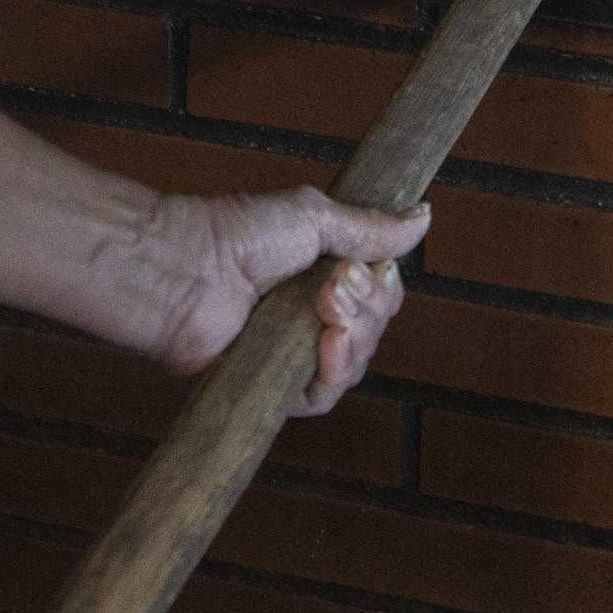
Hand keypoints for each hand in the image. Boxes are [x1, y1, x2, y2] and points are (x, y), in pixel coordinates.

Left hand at [137, 189, 430, 414]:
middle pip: (374, 329)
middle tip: (336, 284)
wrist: (190, 270)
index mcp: (321, 276)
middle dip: (368, 306)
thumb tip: (422, 217)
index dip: (383, 286)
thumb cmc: (237, 235)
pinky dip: (335, 372)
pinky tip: (327, 345)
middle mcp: (310, 316)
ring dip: (355, 335)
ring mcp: (293, 352)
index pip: (381, 295)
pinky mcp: (275, 386)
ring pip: (356, 363)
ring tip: (325, 310)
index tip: (363, 268)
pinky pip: (324, 396)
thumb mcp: (315, 218)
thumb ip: (371, 229)